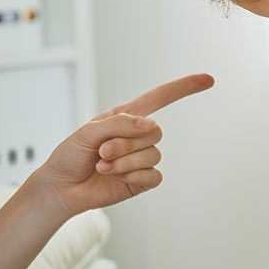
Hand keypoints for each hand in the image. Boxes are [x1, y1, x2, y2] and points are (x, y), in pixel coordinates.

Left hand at [30, 73, 213, 218]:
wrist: (61, 188)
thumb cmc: (70, 155)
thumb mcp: (89, 132)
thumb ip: (120, 124)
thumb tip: (151, 124)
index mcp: (125, 117)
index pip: (160, 98)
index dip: (184, 88)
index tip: (208, 80)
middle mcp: (136, 136)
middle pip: (155, 132)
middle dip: (126, 143)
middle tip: (102, 151)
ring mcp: (140, 159)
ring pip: (153, 155)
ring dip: (125, 162)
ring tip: (103, 165)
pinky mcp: (140, 181)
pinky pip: (154, 176)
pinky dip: (135, 176)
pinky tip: (116, 178)